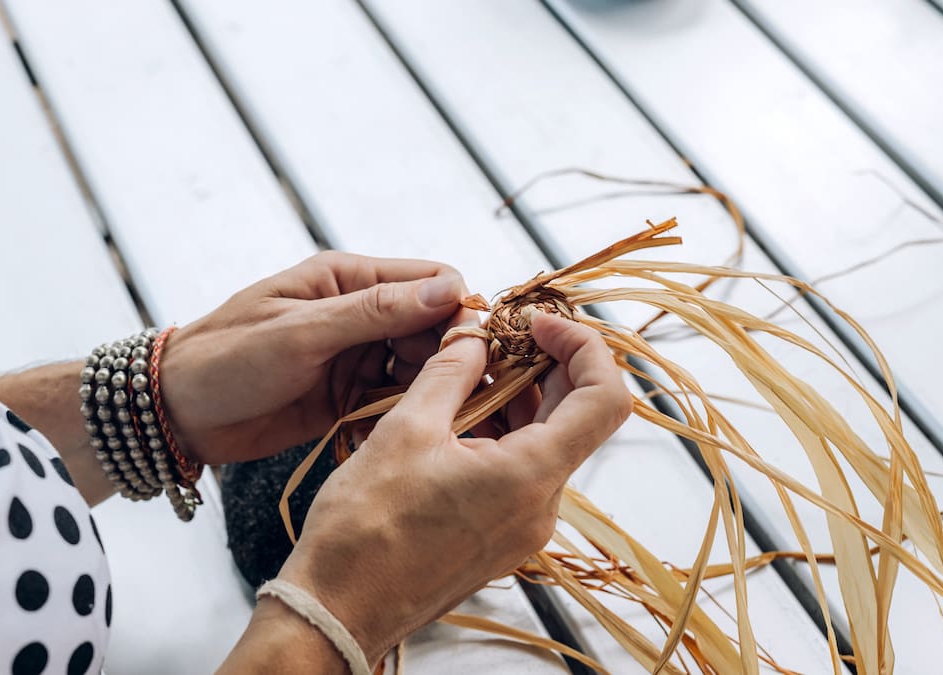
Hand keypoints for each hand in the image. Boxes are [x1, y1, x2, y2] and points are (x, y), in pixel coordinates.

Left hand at [158, 252, 467, 465]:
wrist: (174, 415)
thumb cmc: (226, 360)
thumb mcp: (302, 332)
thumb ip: (375, 311)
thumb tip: (450, 287)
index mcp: (348, 279)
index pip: (431, 280)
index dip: (457, 311)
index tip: (470, 352)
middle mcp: (359, 313)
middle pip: (433, 328)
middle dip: (450, 358)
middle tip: (456, 398)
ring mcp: (355, 356)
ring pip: (420, 368)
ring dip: (430, 390)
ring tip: (435, 420)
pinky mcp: (348, 397)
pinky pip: (394, 401)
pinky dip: (404, 414)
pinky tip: (405, 434)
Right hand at [273, 312, 632, 663]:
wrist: (339, 609)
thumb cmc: (364, 530)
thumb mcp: (406, 430)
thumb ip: (451, 373)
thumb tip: (475, 334)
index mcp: (531, 476)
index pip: (604, 398)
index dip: (585, 347)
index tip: (540, 323)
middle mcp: (541, 507)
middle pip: (576, 417)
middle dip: (544, 366)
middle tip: (499, 335)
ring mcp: (523, 527)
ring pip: (545, 443)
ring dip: (518, 399)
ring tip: (468, 372)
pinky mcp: (501, 538)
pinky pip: (521, 472)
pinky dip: (501, 433)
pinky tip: (458, 415)